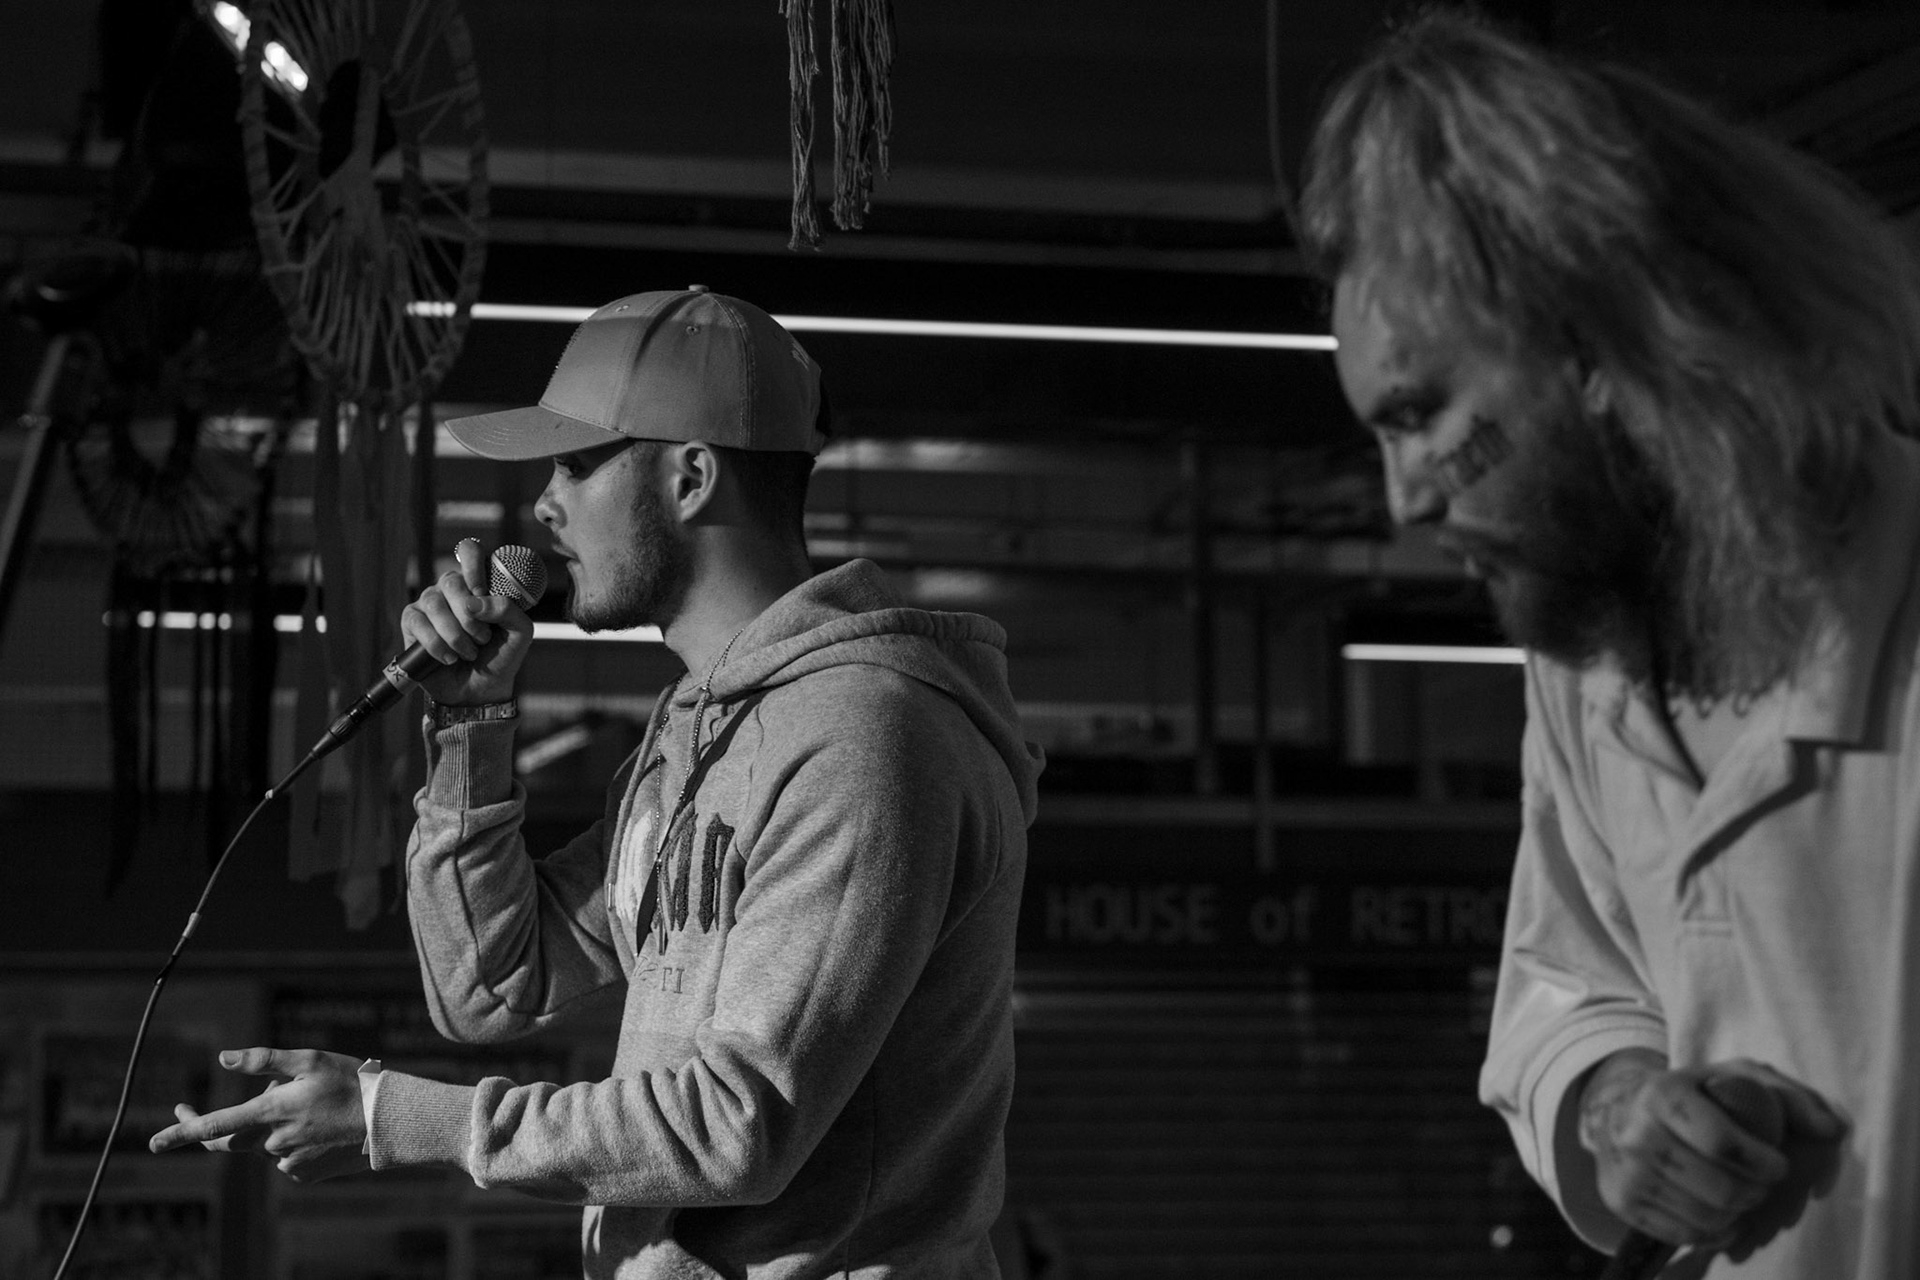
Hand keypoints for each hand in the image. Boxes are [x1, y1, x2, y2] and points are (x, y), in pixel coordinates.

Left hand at [148, 1047, 371, 1182]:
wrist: (389, 1121)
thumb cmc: (351, 1082)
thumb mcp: (310, 1059)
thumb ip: (264, 1060)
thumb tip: (223, 1059)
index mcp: (272, 1111)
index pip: (215, 1126)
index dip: (182, 1131)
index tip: (154, 1141)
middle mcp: (274, 1142)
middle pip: (230, 1140)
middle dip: (214, 1127)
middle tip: (195, 1112)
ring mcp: (288, 1162)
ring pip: (263, 1143)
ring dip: (270, 1125)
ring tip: (307, 1104)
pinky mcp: (303, 1174)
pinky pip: (284, 1157)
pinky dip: (290, 1141)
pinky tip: (317, 1127)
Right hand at [398, 538, 534, 704]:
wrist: (481, 690)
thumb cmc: (500, 656)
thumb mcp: (520, 632)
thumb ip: (509, 609)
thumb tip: (475, 601)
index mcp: (478, 584)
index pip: (469, 551)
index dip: (473, 565)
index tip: (481, 590)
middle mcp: (451, 589)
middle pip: (450, 581)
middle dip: (469, 615)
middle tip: (482, 638)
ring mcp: (429, 604)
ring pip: (433, 603)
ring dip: (455, 634)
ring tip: (468, 652)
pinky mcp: (411, 623)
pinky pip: (418, 623)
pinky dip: (437, 645)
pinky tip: (448, 658)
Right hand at [1578, 1050, 1847, 1249]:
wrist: (1616, 1109)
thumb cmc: (1694, 1094)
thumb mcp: (1738, 1077)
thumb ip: (1790, 1097)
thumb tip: (1832, 1129)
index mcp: (1664, 1093)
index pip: (1721, 1142)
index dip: (1763, 1163)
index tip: (1776, 1165)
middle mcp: (1637, 1133)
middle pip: (1719, 1190)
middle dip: (1755, 1194)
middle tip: (1760, 1185)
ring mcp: (1626, 1171)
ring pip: (1705, 1219)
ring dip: (1736, 1215)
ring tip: (1739, 1195)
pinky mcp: (1620, 1201)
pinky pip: (1685, 1235)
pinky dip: (1713, 1231)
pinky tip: (1716, 1210)